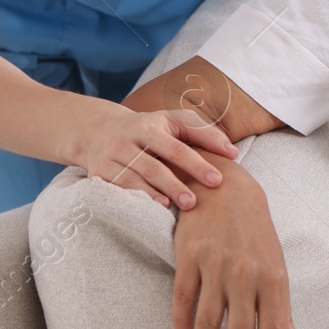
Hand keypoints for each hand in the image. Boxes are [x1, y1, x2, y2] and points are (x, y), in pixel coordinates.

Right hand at [74, 97, 238, 208]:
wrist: (96, 129)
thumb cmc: (147, 127)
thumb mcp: (172, 121)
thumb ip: (203, 132)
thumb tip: (232, 152)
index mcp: (150, 126)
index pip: (176, 147)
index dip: (197, 164)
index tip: (217, 179)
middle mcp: (128, 140)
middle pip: (154, 166)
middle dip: (176, 184)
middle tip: (195, 202)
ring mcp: (111, 157)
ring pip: (134, 179)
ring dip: (154, 194)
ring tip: (174, 207)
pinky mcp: (98, 173)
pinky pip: (117, 188)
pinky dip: (134, 198)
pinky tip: (150, 208)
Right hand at [173, 159, 307, 328]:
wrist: (227, 186)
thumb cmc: (256, 235)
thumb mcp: (276, 270)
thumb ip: (284, 315)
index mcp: (274, 280)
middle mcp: (246, 275)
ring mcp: (217, 265)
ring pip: (208, 323)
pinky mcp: (189, 254)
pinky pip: (183, 296)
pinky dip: (182, 322)